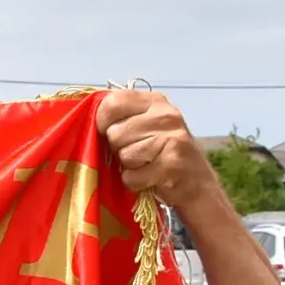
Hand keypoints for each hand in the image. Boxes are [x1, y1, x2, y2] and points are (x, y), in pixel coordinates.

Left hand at [97, 90, 219, 214]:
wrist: (196, 182)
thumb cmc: (162, 154)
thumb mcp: (145, 125)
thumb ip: (121, 117)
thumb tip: (88, 119)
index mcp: (155, 101)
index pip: (112, 102)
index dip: (102, 121)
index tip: (108, 132)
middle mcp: (166, 115)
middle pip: (114, 133)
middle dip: (118, 148)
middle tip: (138, 153)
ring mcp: (171, 139)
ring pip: (123, 155)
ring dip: (129, 166)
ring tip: (147, 165)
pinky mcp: (172, 164)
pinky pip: (132, 176)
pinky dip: (136, 182)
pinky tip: (151, 178)